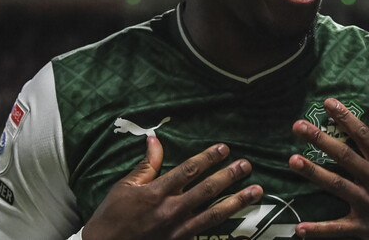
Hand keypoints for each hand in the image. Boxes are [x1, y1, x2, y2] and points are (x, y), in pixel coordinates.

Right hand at [82, 136, 262, 239]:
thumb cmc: (112, 216)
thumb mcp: (125, 186)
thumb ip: (146, 165)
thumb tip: (154, 139)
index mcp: (156, 192)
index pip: (188, 170)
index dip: (208, 158)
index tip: (224, 149)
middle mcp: (170, 211)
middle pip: (206, 190)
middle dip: (229, 176)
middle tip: (246, 165)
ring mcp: (177, 231)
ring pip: (213, 214)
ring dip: (237, 202)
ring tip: (256, 191)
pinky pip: (206, 234)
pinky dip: (225, 228)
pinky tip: (241, 222)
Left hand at [289, 98, 368, 238]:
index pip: (362, 134)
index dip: (345, 117)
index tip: (328, 103)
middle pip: (343, 156)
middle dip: (319, 139)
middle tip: (298, 126)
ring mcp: (368, 203)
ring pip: (336, 185)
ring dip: (313, 173)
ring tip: (292, 161)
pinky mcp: (365, 226)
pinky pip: (338, 228)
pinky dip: (319, 229)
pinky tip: (299, 228)